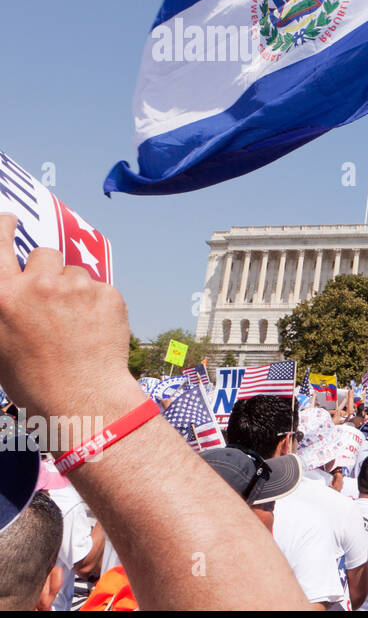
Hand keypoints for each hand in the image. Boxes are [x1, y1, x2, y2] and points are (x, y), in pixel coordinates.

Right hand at [0, 215, 138, 419]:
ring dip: (74, 289)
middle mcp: (36, 284)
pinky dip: (98, 304)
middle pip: (44, 253)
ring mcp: (75, 287)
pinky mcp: (107, 293)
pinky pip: (100, 288)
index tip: (10, 218)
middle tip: (52, 292)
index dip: (4, 226)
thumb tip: (12, 287)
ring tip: (73, 324)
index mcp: (1, 294)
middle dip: (47, 268)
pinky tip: (93, 331)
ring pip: (75, 272)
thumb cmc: (31, 379)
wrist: (79, 399)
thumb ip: (3, 304)